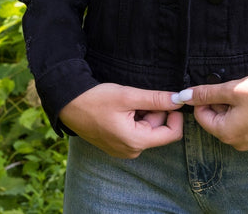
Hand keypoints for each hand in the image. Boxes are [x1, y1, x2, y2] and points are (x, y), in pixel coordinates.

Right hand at [58, 83, 184, 158]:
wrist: (68, 105)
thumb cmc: (96, 100)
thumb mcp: (128, 96)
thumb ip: (156, 99)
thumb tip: (179, 99)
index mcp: (136, 142)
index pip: (172, 134)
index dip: (175, 115)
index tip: (170, 99)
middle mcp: (132, 150)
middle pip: (158, 130)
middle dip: (154, 111)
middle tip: (137, 99)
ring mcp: (123, 149)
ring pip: (147, 129)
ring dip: (143, 113)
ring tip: (126, 104)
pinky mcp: (117, 145)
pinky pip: (135, 132)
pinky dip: (134, 118)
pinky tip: (121, 110)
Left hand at [175, 74, 247, 150]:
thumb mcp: (231, 90)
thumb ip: (206, 93)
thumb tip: (182, 96)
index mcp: (226, 133)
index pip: (202, 118)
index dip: (203, 100)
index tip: (213, 88)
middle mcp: (238, 144)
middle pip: (218, 123)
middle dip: (220, 105)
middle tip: (232, 89)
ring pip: (234, 126)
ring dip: (234, 111)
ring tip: (246, 95)